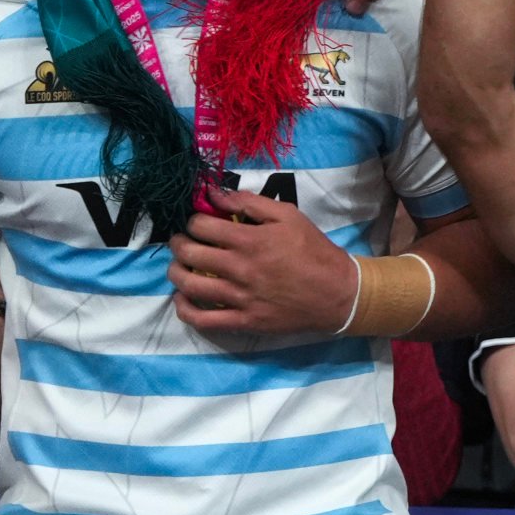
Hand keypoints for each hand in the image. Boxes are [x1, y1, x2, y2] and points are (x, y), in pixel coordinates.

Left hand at [171, 187, 367, 335]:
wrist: (338, 293)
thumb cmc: (314, 251)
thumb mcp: (290, 216)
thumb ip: (251, 202)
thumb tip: (215, 193)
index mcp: (251, 240)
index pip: (202, 226)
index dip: (193, 221)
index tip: (197, 222)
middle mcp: (240, 268)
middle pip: (189, 254)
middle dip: (179, 244)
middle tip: (182, 242)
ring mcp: (239, 297)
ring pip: (189, 286)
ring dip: (175, 273)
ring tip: (179, 267)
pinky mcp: (243, 320)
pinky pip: (202, 319)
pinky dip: (185, 309)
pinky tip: (184, 298)